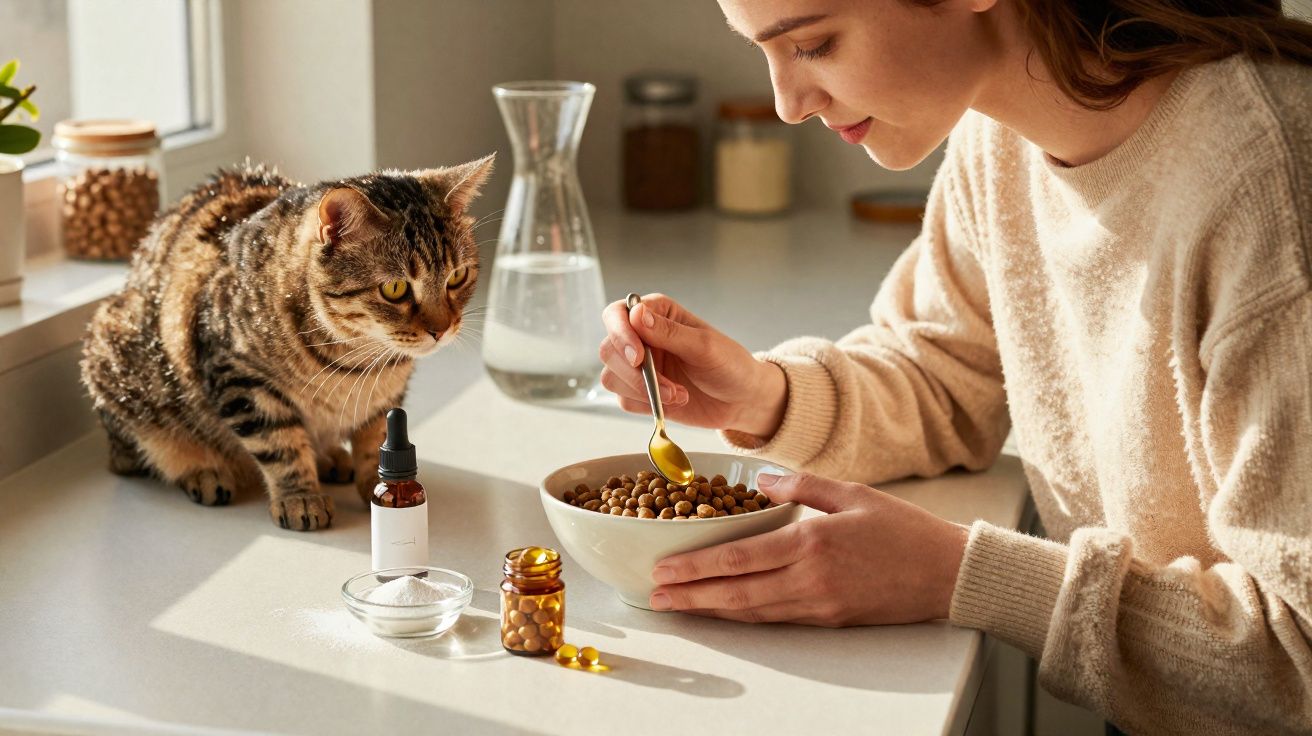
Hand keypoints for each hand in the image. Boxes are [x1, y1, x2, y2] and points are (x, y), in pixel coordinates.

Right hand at [599, 293, 786, 437]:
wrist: (742, 400)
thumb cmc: (730, 365)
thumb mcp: (705, 346)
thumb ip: (669, 332)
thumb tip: (636, 314)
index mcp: (657, 314)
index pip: (617, 314)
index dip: (620, 334)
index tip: (639, 357)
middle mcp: (642, 337)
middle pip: (609, 350)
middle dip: (634, 374)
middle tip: (667, 387)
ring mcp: (640, 366)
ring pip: (612, 377)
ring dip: (643, 391)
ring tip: (678, 395)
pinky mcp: (640, 392)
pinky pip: (624, 400)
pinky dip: (647, 404)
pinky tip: (675, 402)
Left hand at [647, 472, 969, 625]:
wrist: (948, 573)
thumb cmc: (904, 529)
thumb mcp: (851, 492)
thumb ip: (800, 485)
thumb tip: (758, 479)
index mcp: (810, 542)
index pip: (738, 558)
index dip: (695, 566)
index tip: (664, 568)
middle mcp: (808, 579)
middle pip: (735, 592)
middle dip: (690, 596)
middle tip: (656, 596)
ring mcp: (818, 604)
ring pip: (751, 611)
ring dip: (710, 610)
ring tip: (678, 605)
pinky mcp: (829, 619)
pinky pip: (776, 618)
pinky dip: (744, 615)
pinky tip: (724, 611)